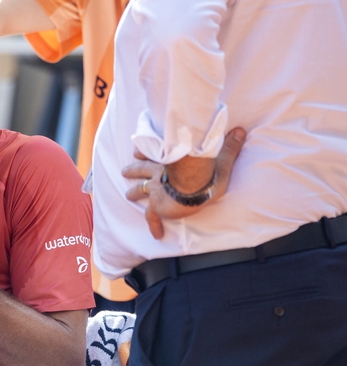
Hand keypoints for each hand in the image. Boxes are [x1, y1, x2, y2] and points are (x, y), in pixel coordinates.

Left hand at [122, 127, 246, 238]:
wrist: (194, 184)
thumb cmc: (207, 171)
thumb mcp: (220, 159)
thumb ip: (228, 147)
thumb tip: (241, 131)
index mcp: (171, 160)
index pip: (155, 154)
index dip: (146, 153)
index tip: (137, 152)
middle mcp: (160, 172)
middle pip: (142, 170)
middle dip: (134, 170)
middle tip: (125, 171)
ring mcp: (156, 189)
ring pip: (140, 189)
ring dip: (134, 191)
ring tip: (128, 194)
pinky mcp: (158, 205)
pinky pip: (151, 217)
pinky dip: (153, 225)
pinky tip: (156, 234)